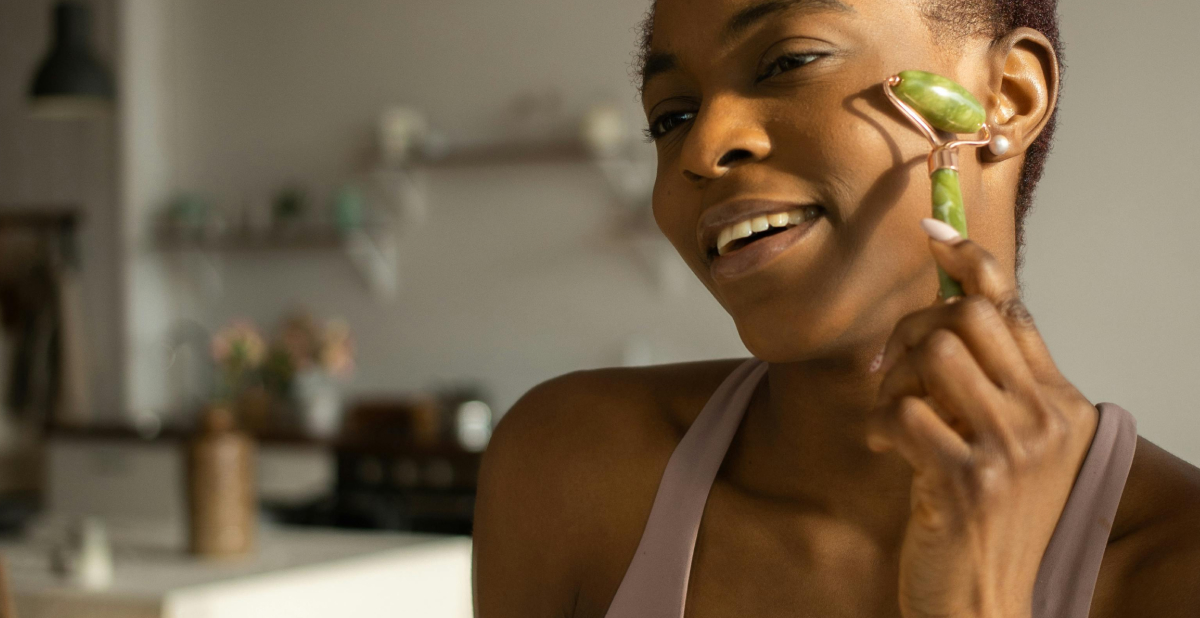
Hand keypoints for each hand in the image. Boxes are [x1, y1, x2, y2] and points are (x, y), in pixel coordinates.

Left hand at [864, 219, 1099, 617]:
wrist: (980, 601)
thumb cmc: (982, 519)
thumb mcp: (1002, 445)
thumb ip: (987, 385)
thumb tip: (948, 311)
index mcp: (1059, 404)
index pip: (1015, 310)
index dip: (972, 265)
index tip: (936, 235)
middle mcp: (1045, 420)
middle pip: (967, 319)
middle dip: (913, 330)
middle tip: (891, 368)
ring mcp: (1011, 450)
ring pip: (934, 354)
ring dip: (894, 380)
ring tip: (892, 417)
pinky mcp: (968, 480)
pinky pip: (905, 410)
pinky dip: (884, 424)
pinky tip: (890, 451)